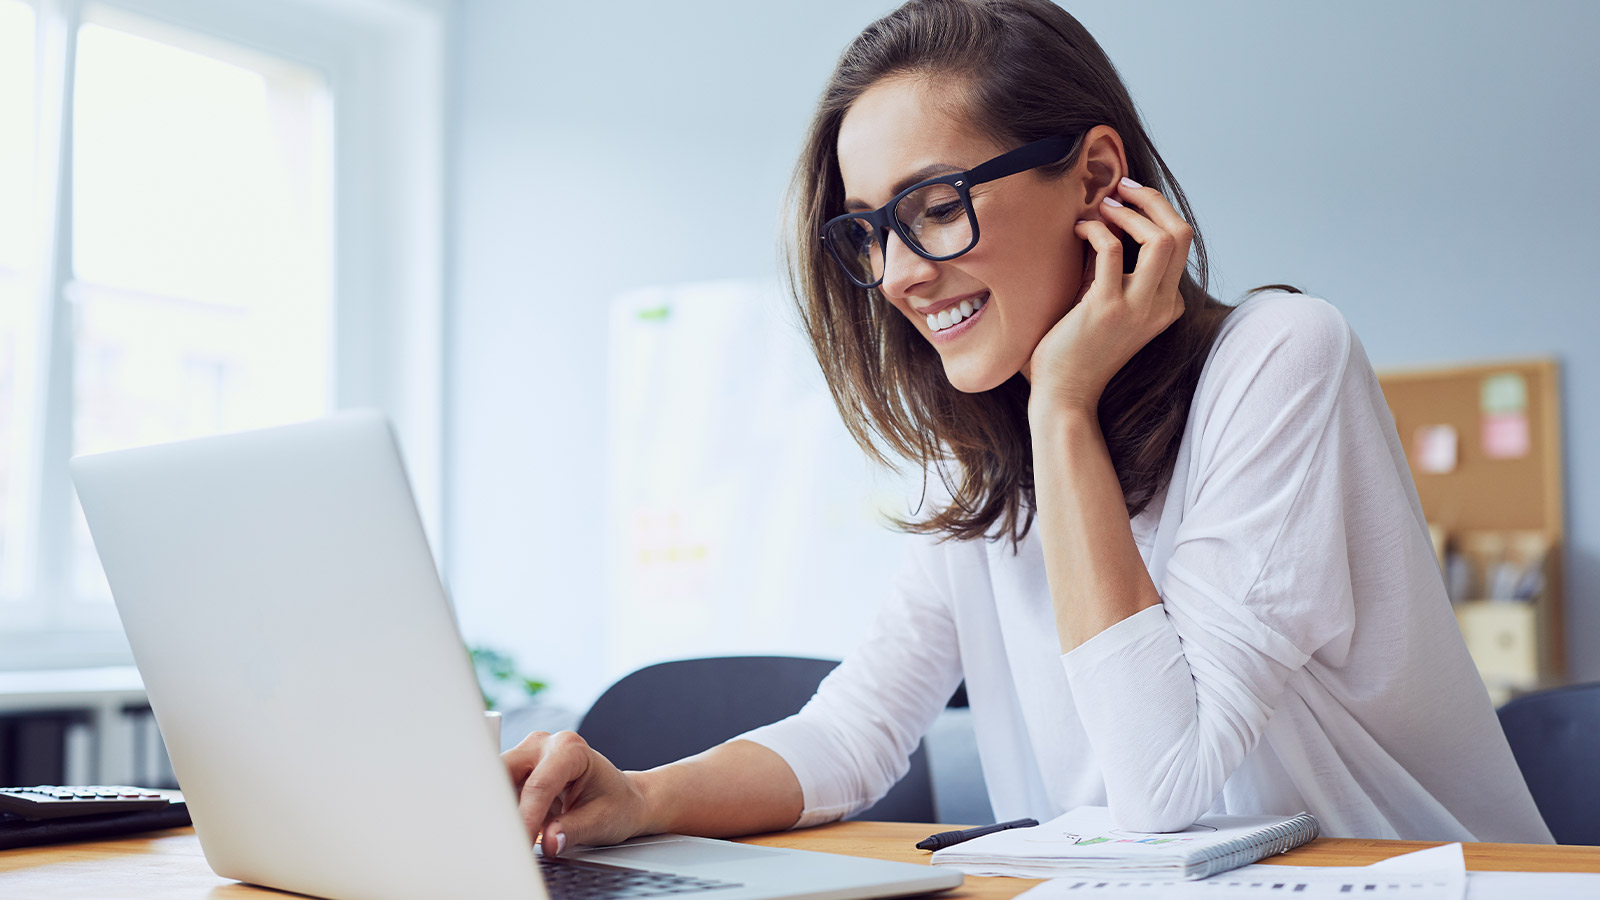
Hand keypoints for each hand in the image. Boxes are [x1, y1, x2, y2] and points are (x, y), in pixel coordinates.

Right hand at [502, 730, 650, 854]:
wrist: (622, 799)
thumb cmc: (616, 804)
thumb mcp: (601, 821)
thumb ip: (573, 830)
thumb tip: (549, 842)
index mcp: (571, 749)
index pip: (539, 785)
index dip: (526, 817)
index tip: (520, 844)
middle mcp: (545, 744)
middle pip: (505, 771)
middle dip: (499, 806)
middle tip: (500, 840)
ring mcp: (528, 755)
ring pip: (495, 780)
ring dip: (497, 809)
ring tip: (504, 839)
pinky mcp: (518, 770)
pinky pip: (499, 790)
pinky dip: (500, 812)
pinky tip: (507, 831)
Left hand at [1026, 177, 1193, 417]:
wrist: (1064, 394)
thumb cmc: (1078, 349)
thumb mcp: (1110, 306)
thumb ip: (1117, 272)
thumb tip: (1109, 221)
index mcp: (1167, 304)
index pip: (1180, 243)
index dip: (1155, 212)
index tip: (1125, 201)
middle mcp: (1161, 305)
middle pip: (1182, 233)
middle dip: (1153, 200)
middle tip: (1121, 188)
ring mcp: (1138, 308)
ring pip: (1161, 238)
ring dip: (1131, 211)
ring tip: (1104, 206)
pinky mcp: (1107, 308)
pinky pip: (1111, 248)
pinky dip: (1095, 228)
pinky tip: (1078, 229)